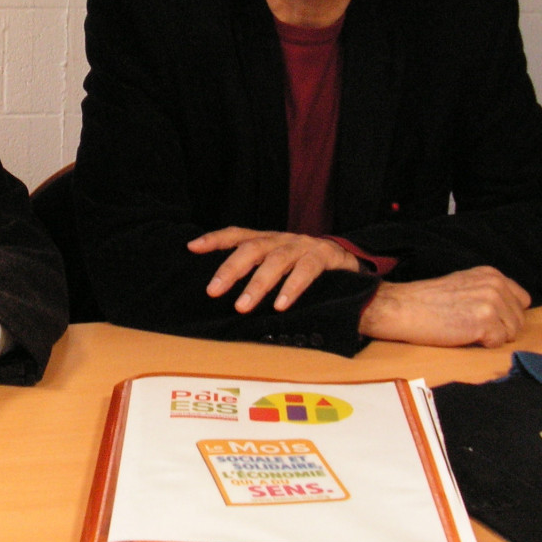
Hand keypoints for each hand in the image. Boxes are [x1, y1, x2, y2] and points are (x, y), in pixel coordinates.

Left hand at [191, 226, 359, 312]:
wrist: (349, 265)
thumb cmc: (304, 268)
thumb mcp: (276, 265)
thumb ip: (254, 271)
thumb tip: (220, 289)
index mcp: (267, 240)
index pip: (236, 234)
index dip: (214, 239)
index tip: (192, 247)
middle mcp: (282, 239)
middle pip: (251, 248)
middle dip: (230, 269)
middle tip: (213, 291)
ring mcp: (303, 245)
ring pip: (276, 261)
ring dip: (257, 285)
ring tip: (243, 306)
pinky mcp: (324, 256)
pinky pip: (306, 270)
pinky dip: (292, 288)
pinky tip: (280, 304)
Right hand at [358, 266, 531, 347]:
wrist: (402, 308)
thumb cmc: (427, 301)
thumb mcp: (464, 284)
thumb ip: (488, 291)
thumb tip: (508, 310)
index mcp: (491, 274)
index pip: (521, 300)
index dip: (506, 314)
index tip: (487, 318)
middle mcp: (495, 284)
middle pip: (520, 320)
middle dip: (501, 328)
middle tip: (471, 325)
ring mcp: (491, 302)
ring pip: (512, 333)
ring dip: (492, 337)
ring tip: (466, 329)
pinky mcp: (485, 321)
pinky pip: (499, 343)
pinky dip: (483, 345)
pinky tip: (463, 335)